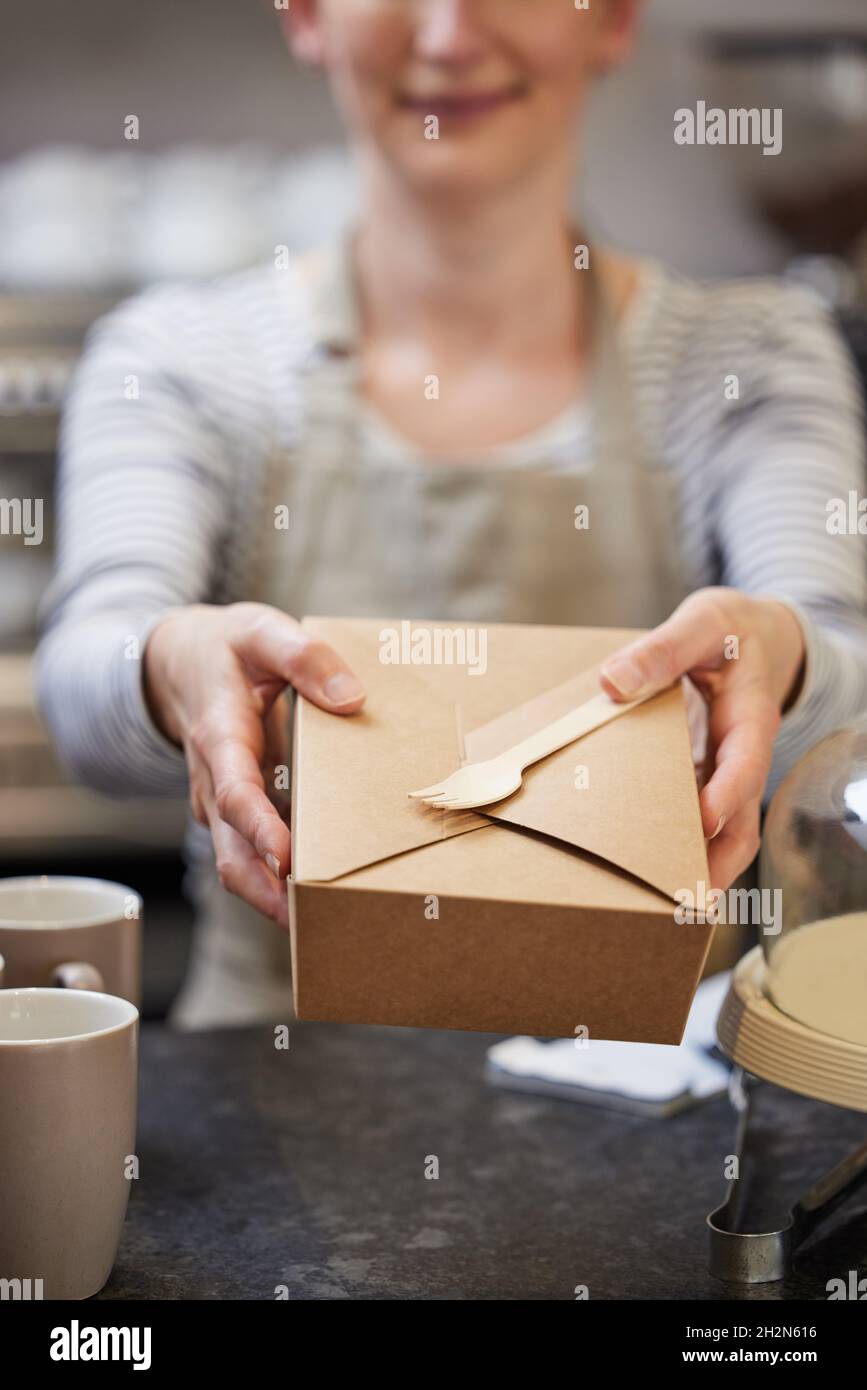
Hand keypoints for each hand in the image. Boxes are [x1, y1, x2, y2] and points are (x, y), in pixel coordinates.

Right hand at [143, 603, 365, 925]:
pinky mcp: (237, 812)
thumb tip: (350, 697)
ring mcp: (223, 803)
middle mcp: (214, 781)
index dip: (259, 830)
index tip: (287, 860)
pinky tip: (322, 893)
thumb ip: (305, 656)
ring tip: (326, 921)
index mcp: (220, 737)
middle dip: (266, 893)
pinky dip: (279, 878)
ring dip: (274, 896)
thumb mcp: (262, 631)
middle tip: (313, 921)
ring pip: (239, 864)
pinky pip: (253, 854)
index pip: (236, 794)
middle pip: (231, 854)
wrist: (178, 662)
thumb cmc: (226, 648)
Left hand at [599, 588, 804, 889]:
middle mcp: (743, 755)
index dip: (727, 794)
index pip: (746, 763)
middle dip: (717, 862)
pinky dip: (678, 843)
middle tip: (682, 896)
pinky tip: (644, 866)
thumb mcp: (701, 623)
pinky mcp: (707, 779)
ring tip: (663, 903)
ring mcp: (726, 773)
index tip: (702, 822)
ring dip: (699, 866)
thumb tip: (612, 681)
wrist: (758, 636)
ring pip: (723, 831)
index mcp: (750, 717)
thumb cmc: (731, 632)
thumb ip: (660, 649)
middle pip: (741, 820)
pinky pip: (698, 818)